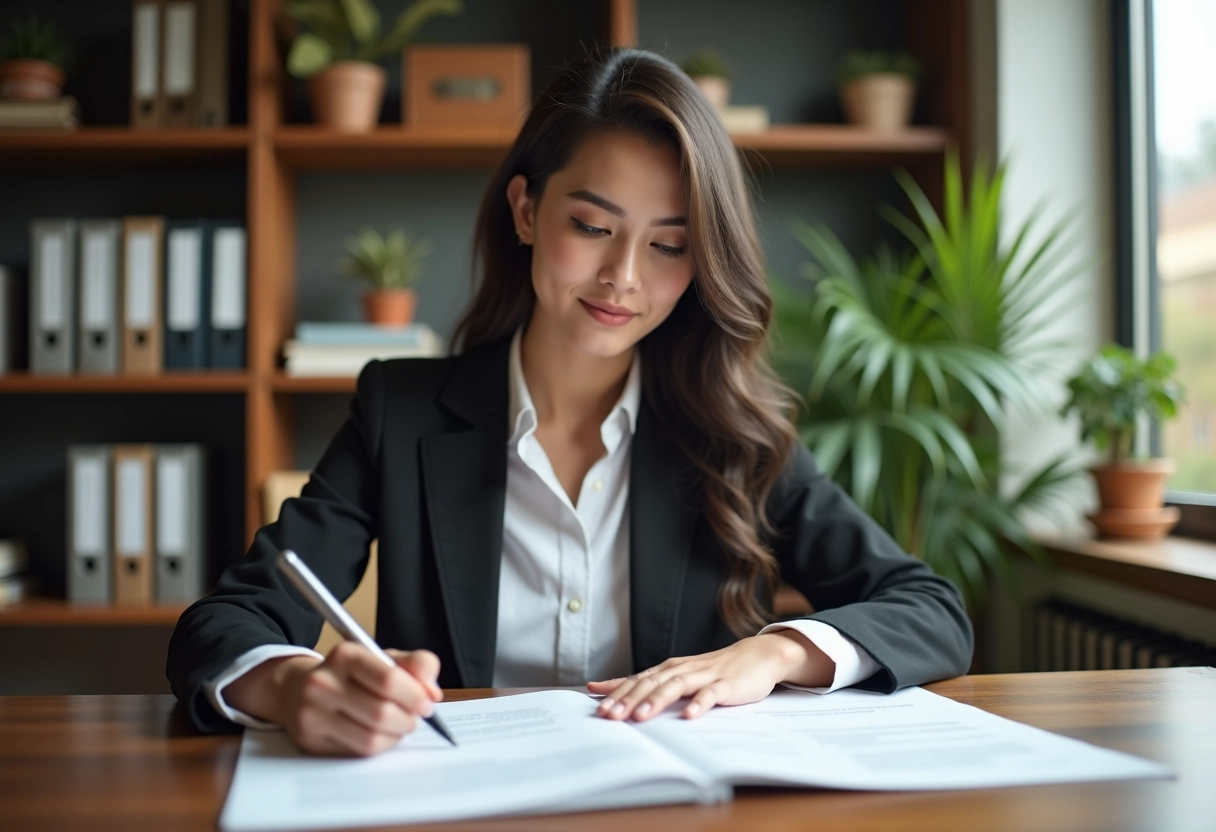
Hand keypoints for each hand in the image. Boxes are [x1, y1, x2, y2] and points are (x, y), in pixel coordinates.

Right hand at [275, 643, 442, 756]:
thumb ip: (416, 665)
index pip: (389, 679)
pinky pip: (358, 752)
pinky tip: (380, 735)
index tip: (427, 703)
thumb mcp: (383, 659)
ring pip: (372, 738)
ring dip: (396, 736)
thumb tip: (432, 693)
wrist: (299, 689)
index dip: (415, 696)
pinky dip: (379, 746)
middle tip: (414, 717)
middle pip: (382, 713)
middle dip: (408, 719)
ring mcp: (312, 713)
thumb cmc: (352, 675)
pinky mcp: (310, 740)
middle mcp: (323, 683)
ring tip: (398, 725)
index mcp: (345, 655)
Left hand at [586, 631, 832, 721]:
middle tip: (610, 716)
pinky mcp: (726, 685)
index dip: (617, 692)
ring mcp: (704, 676)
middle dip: (628, 700)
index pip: (638, 680)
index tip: (596, 705)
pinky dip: (698, 704)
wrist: (758, 656)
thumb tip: (614, 693)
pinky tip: (688, 716)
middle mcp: (682, 669)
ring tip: (640, 717)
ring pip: (675, 687)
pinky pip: (711, 695)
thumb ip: (652, 685)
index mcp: (670, 669)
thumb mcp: (682, 676)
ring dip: (656, 701)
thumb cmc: (715, 671)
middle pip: (651, 683)